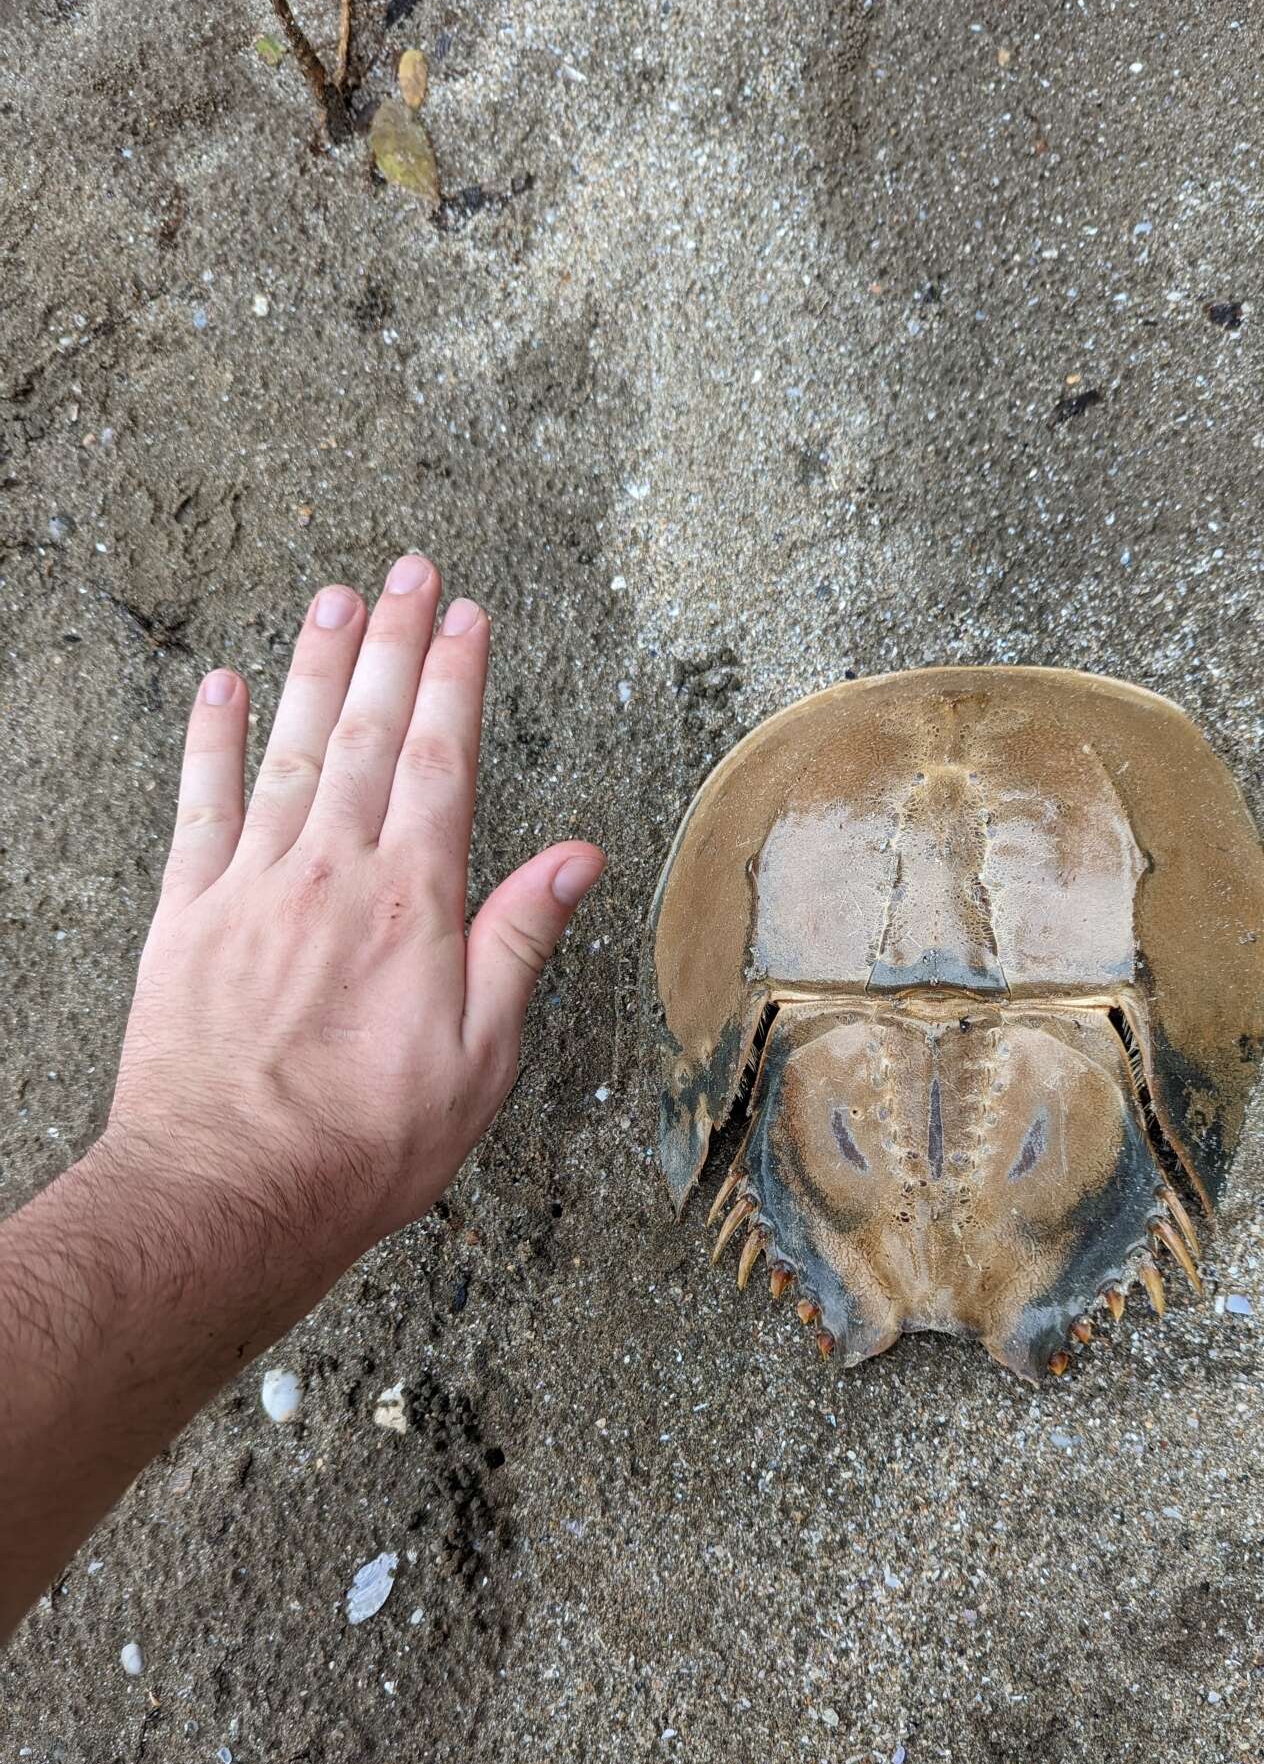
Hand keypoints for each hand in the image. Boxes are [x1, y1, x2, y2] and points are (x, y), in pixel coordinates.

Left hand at [103, 554, 603, 1321]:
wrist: (233, 1192)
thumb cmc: (366, 1141)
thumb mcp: (481, 1055)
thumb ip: (519, 941)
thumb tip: (576, 858)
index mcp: (412, 902)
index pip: (441, 759)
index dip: (456, 679)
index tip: (467, 616)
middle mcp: (332, 873)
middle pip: (367, 730)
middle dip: (392, 643)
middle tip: (407, 571)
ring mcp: (251, 886)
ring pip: (289, 749)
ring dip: (313, 666)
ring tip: (334, 597)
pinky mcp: (187, 917)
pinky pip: (198, 807)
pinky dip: (210, 741)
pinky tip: (221, 687)